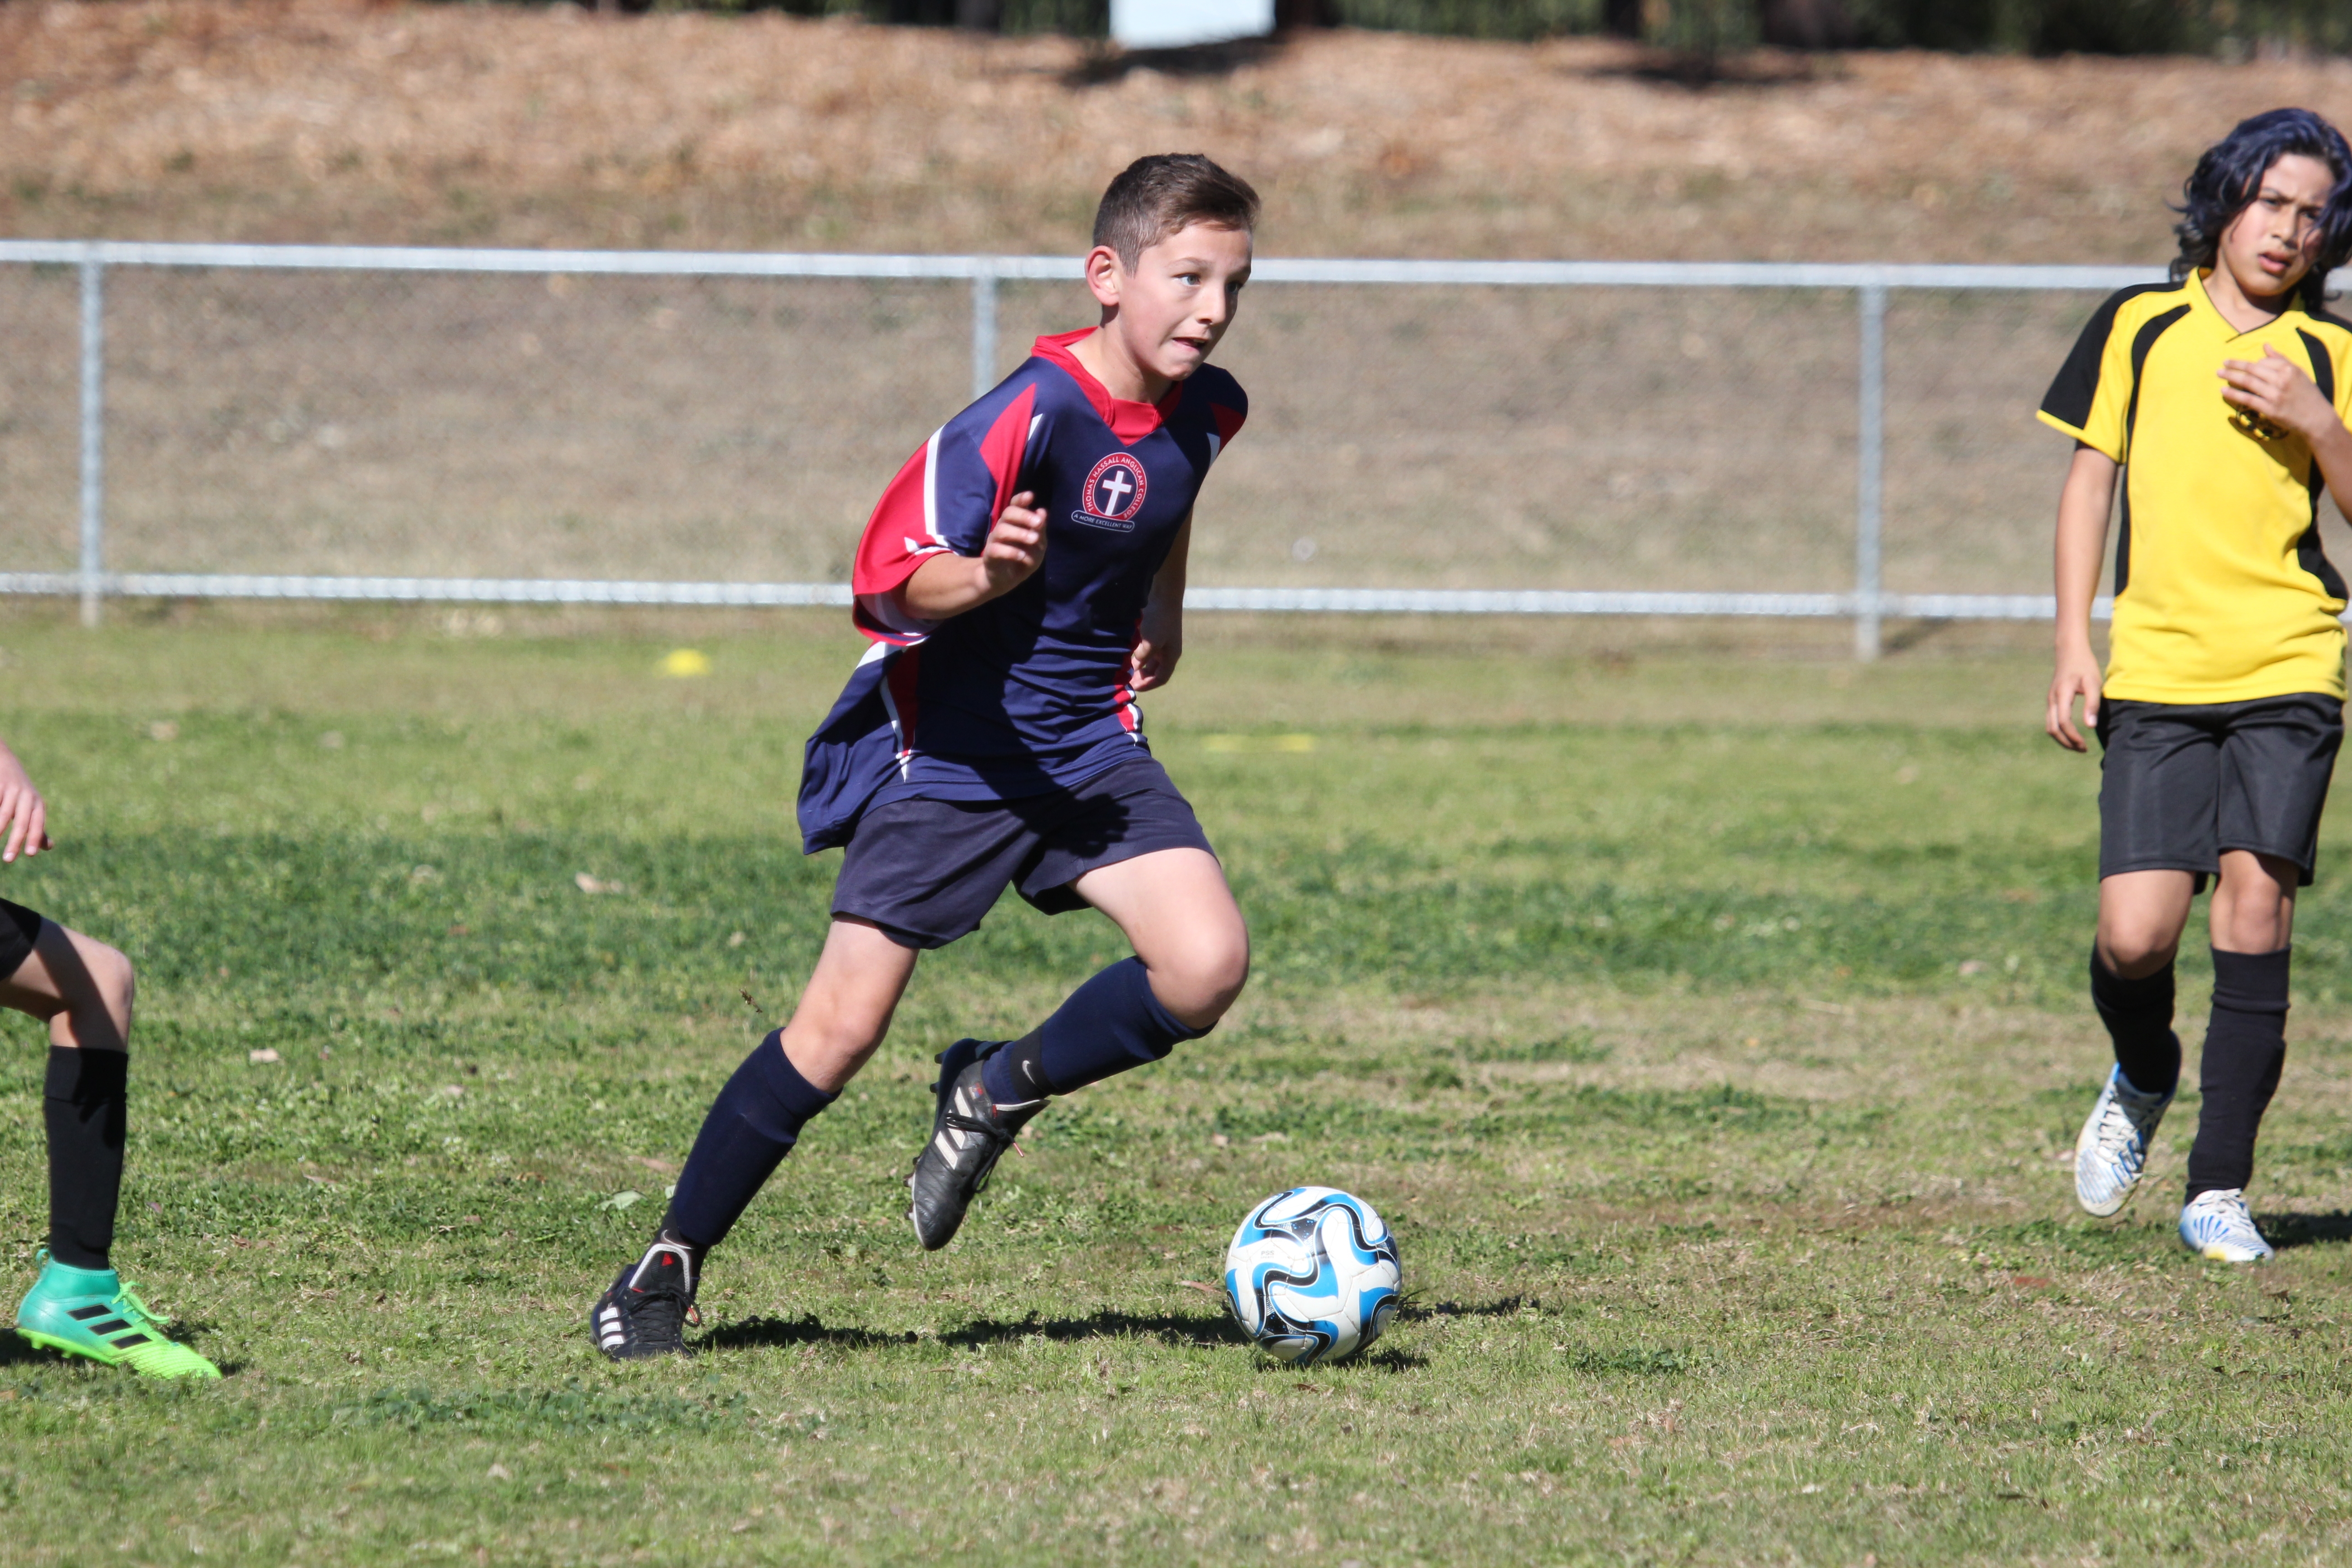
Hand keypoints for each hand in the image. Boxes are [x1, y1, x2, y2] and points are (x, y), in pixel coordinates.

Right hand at [0, 745, 49, 861]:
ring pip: (4, 814)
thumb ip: (38, 827)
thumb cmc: (20, 791)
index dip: (34, 838)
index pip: (38, 823)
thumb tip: (49, 847)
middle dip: (15, 841)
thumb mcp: (32, 806)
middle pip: (21, 822)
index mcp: (37, 803)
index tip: (29, 854)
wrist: (4, 760)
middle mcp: (26, 796)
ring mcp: (10, 789)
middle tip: (9, 860)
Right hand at [980, 492, 1046, 595]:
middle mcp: (1003, 527)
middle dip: (1023, 515)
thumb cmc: (1023, 559)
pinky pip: (996, 549)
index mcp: (1014, 523)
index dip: (1020, 499)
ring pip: (1002, 530)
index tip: (1030, 496)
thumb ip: (1040, 530)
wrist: (1005, 580)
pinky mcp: (990, 555)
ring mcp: (994, 541)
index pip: (1014, 505)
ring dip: (1019, 534)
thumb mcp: (1037, 546)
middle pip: (1008, 513)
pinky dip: (1011, 552)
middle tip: (1038, 523)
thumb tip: (1042, 511)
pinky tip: (1022, 556)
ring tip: (1033, 540)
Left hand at [1130, 613, 1181, 692]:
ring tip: (1124, 668)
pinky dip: (1136, 655)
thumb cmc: (1160, 620)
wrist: (1164, 595)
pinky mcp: (1154, 634)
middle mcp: (1167, 651)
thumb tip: (1134, 667)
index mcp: (1171, 656)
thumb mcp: (1151, 642)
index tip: (1132, 687)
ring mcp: (1161, 642)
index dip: (1147, 685)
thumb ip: (1142, 658)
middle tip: (1125, 679)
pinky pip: (1145, 650)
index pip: (1161, 678)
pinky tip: (1126, 654)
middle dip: (1141, 677)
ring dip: (1137, 666)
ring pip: (1148, 661)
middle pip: (1154, 671)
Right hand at [2045, 643, 2102, 752]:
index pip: (2064, 722)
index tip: (2085, 745)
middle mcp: (2052, 700)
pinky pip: (2051, 721)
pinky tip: (2072, 734)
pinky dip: (2060, 732)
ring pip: (2050, 727)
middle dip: (2067, 742)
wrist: (2069, 651)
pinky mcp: (2051, 701)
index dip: (2073, 736)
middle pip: (2053, 729)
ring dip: (2062, 739)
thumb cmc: (2084, 665)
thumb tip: (2090, 726)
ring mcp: (2050, 701)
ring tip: (2078, 745)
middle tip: (2083, 749)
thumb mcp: (2093, 682)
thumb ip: (2092, 703)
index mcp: (2062, 695)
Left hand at [2219, 345, 2339, 441]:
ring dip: (2231, 377)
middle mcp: (2281, 380)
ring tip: (2219, 374)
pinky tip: (2223, 391)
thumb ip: (2280, 359)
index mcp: (2289, 369)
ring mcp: (2275, 395)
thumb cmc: (2306, 393)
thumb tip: (2265, 345)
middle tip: (2222, 364)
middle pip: (2252, 370)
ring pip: (2248, 383)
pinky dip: (2233, 394)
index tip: (2239, 364)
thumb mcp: (2298, 372)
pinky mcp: (2269, 409)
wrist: (2316, 417)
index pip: (2262, 362)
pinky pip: (2247, 399)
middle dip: (2235, 366)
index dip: (2250, 363)